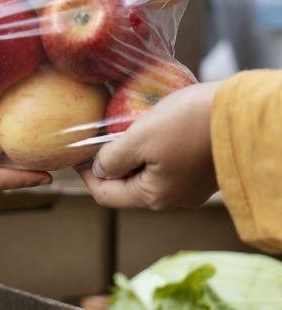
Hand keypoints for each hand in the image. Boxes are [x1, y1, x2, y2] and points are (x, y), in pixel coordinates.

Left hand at [79, 81, 220, 209]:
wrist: (237, 114)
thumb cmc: (186, 125)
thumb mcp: (140, 138)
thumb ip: (114, 157)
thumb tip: (99, 170)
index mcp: (153, 196)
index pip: (107, 196)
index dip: (86, 176)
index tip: (74, 155)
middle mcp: (172, 198)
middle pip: (127, 186)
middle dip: (109, 163)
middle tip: (95, 136)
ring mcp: (188, 185)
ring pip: (147, 172)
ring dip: (131, 153)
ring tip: (119, 127)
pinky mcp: (200, 168)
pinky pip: (166, 162)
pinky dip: (151, 148)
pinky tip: (148, 126)